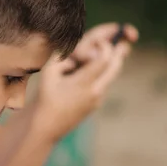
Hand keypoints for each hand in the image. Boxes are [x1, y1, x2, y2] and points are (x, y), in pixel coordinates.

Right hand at [34, 23, 138, 141]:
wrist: (47, 127)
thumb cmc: (45, 97)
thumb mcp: (49, 72)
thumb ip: (65, 56)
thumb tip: (83, 52)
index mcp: (83, 83)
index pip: (104, 58)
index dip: (104, 45)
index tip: (98, 40)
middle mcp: (95, 92)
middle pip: (116, 66)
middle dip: (118, 51)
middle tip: (121, 39)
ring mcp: (97, 100)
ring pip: (110, 75)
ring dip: (109, 62)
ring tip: (105, 51)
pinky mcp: (96, 104)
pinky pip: (103, 84)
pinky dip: (101, 73)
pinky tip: (89, 70)